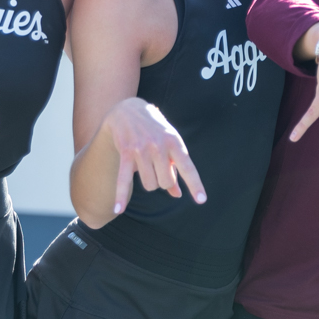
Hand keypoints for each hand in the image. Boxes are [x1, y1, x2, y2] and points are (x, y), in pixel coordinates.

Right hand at [100, 97, 205, 213]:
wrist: (129, 109)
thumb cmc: (155, 130)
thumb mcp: (170, 144)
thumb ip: (174, 169)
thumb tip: (177, 195)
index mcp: (175, 142)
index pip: (188, 167)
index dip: (195, 185)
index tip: (201, 200)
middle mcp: (159, 146)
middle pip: (165, 182)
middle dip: (163, 182)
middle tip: (159, 169)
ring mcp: (142, 150)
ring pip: (149, 184)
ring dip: (149, 182)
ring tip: (148, 168)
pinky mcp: (126, 153)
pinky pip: (124, 179)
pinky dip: (121, 195)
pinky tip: (117, 209)